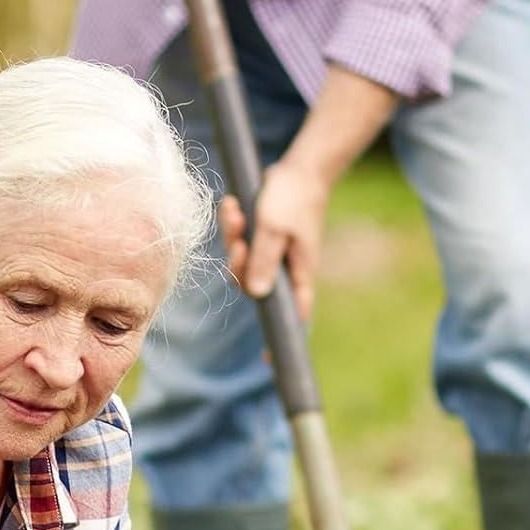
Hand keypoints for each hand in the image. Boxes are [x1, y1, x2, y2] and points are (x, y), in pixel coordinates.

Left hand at [218, 155, 331, 323]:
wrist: (298, 168)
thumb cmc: (293, 197)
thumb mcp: (275, 229)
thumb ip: (263, 260)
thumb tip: (256, 294)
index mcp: (297, 274)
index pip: (292, 315)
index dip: (281, 337)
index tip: (268, 362)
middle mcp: (284, 269)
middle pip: (251, 286)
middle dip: (237, 263)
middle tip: (238, 238)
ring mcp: (270, 254)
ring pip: (239, 262)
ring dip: (232, 239)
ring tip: (234, 212)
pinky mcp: (258, 239)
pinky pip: (237, 242)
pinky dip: (232, 227)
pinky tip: (231, 206)